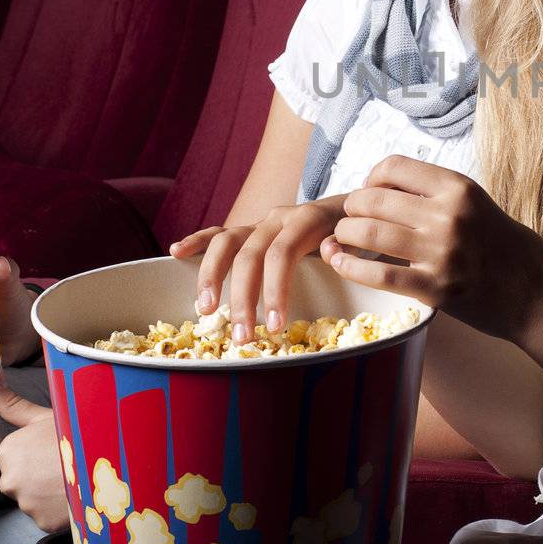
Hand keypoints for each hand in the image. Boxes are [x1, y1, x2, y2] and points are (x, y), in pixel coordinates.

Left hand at [0, 373, 69, 532]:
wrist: (109, 461)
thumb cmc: (77, 432)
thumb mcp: (46, 414)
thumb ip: (12, 403)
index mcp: (7, 451)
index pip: (14, 455)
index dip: (35, 450)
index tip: (55, 446)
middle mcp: (9, 480)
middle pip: (21, 478)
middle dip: (39, 474)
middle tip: (66, 462)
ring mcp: (25, 504)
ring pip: (35, 498)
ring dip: (50, 491)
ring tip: (75, 477)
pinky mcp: (42, 522)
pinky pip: (48, 514)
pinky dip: (60, 508)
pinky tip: (76, 494)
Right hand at [168, 194, 347, 343]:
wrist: (363, 205)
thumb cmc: (364, 233)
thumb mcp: (367, 242)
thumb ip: (350, 248)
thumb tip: (330, 252)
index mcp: (307, 220)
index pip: (282, 255)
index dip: (275, 290)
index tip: (276, 326)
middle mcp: (279, 218)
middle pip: (250, 255)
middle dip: (243, 298)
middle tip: (242, 337)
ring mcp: (262, 223)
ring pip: (227, 243)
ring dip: (212, 276)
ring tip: (205, 309)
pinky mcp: (252, 229)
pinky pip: (220, 232)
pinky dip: (198, 241)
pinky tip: (176, 252)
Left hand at [324, 156, 542, 342]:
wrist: (534, 290)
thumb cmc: (500, 245)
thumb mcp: (474, 203)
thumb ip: (432, 194)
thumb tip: (378, 188)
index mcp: (458, 187)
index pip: (394, 166)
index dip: (370, 177)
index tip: (368, 192)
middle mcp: (449, 215)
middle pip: (374, 199)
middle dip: (352, 208)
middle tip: (349, 218)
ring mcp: (442, 253)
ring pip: (369, 234)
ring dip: (346, 235)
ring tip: (342, 239)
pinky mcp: (435, 289)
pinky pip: (378, 275)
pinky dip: (349, 266)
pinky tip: (339, 262)